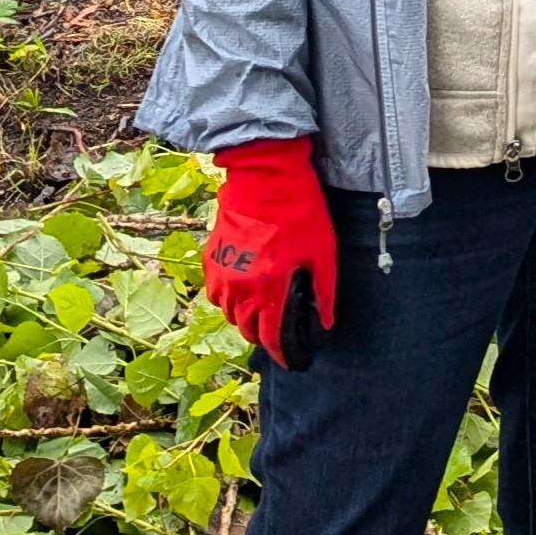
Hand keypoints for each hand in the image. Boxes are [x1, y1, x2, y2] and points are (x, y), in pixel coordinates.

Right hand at [203, 135, 337, 369]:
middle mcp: (239, 288)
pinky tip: (247, 285)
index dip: (284, 354)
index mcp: (268, 288)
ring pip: (230, 314)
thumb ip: (323, 292)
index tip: (295, 359)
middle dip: (266, 334)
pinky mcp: (211, 258)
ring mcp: (221, 273)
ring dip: (248, 316)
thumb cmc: (299, 211)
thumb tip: (325, 324)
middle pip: (248, 329)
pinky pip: (217, 293)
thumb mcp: (322, 252)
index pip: (271, 338)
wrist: (265, 175)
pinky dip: (231, 298)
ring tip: (267, 305)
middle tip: (284, 326)